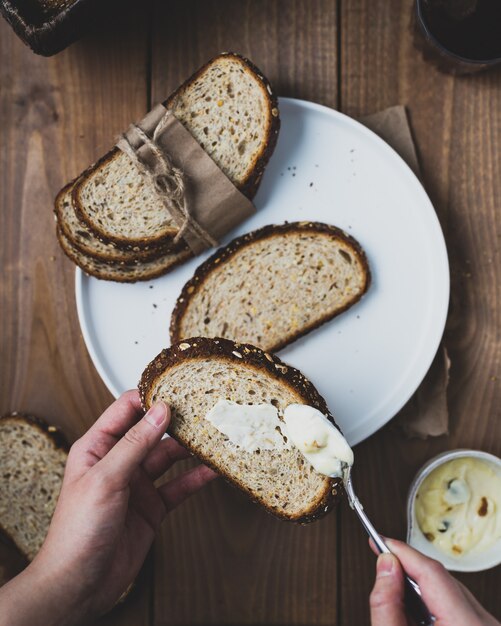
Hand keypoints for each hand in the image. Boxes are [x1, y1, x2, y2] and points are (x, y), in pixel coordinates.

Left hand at [0, 390, 215, 625]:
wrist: (80, 583)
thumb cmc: (77, 532)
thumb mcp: (105, 479)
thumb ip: (135, 443)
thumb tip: (160, 410)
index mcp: (97, 447)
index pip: (126, 409)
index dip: (150, 396)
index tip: (177, 387)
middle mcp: (118, 461)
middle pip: (152, 431)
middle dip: (176, 420)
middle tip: (203, 409)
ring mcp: (137, 483)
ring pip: (168, 457)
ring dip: (190, 448)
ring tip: (213, 436)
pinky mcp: (152, 506)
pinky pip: (178, 485)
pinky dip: (196, 477)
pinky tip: (213, 470)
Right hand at [370, 538, 499, 625]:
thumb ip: (387, 603)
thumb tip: (385, 563)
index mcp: (465, 625)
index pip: (431, 571)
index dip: (402, 551)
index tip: (379, 540)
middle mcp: (484, 623)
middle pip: (440, 579)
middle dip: (408, 570)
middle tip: (381, 565)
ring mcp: (487, 625)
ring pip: (448, 590)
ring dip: (420, 587)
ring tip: (395, 594)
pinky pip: (457, 604)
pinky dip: (433, 602)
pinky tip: (416, 612)